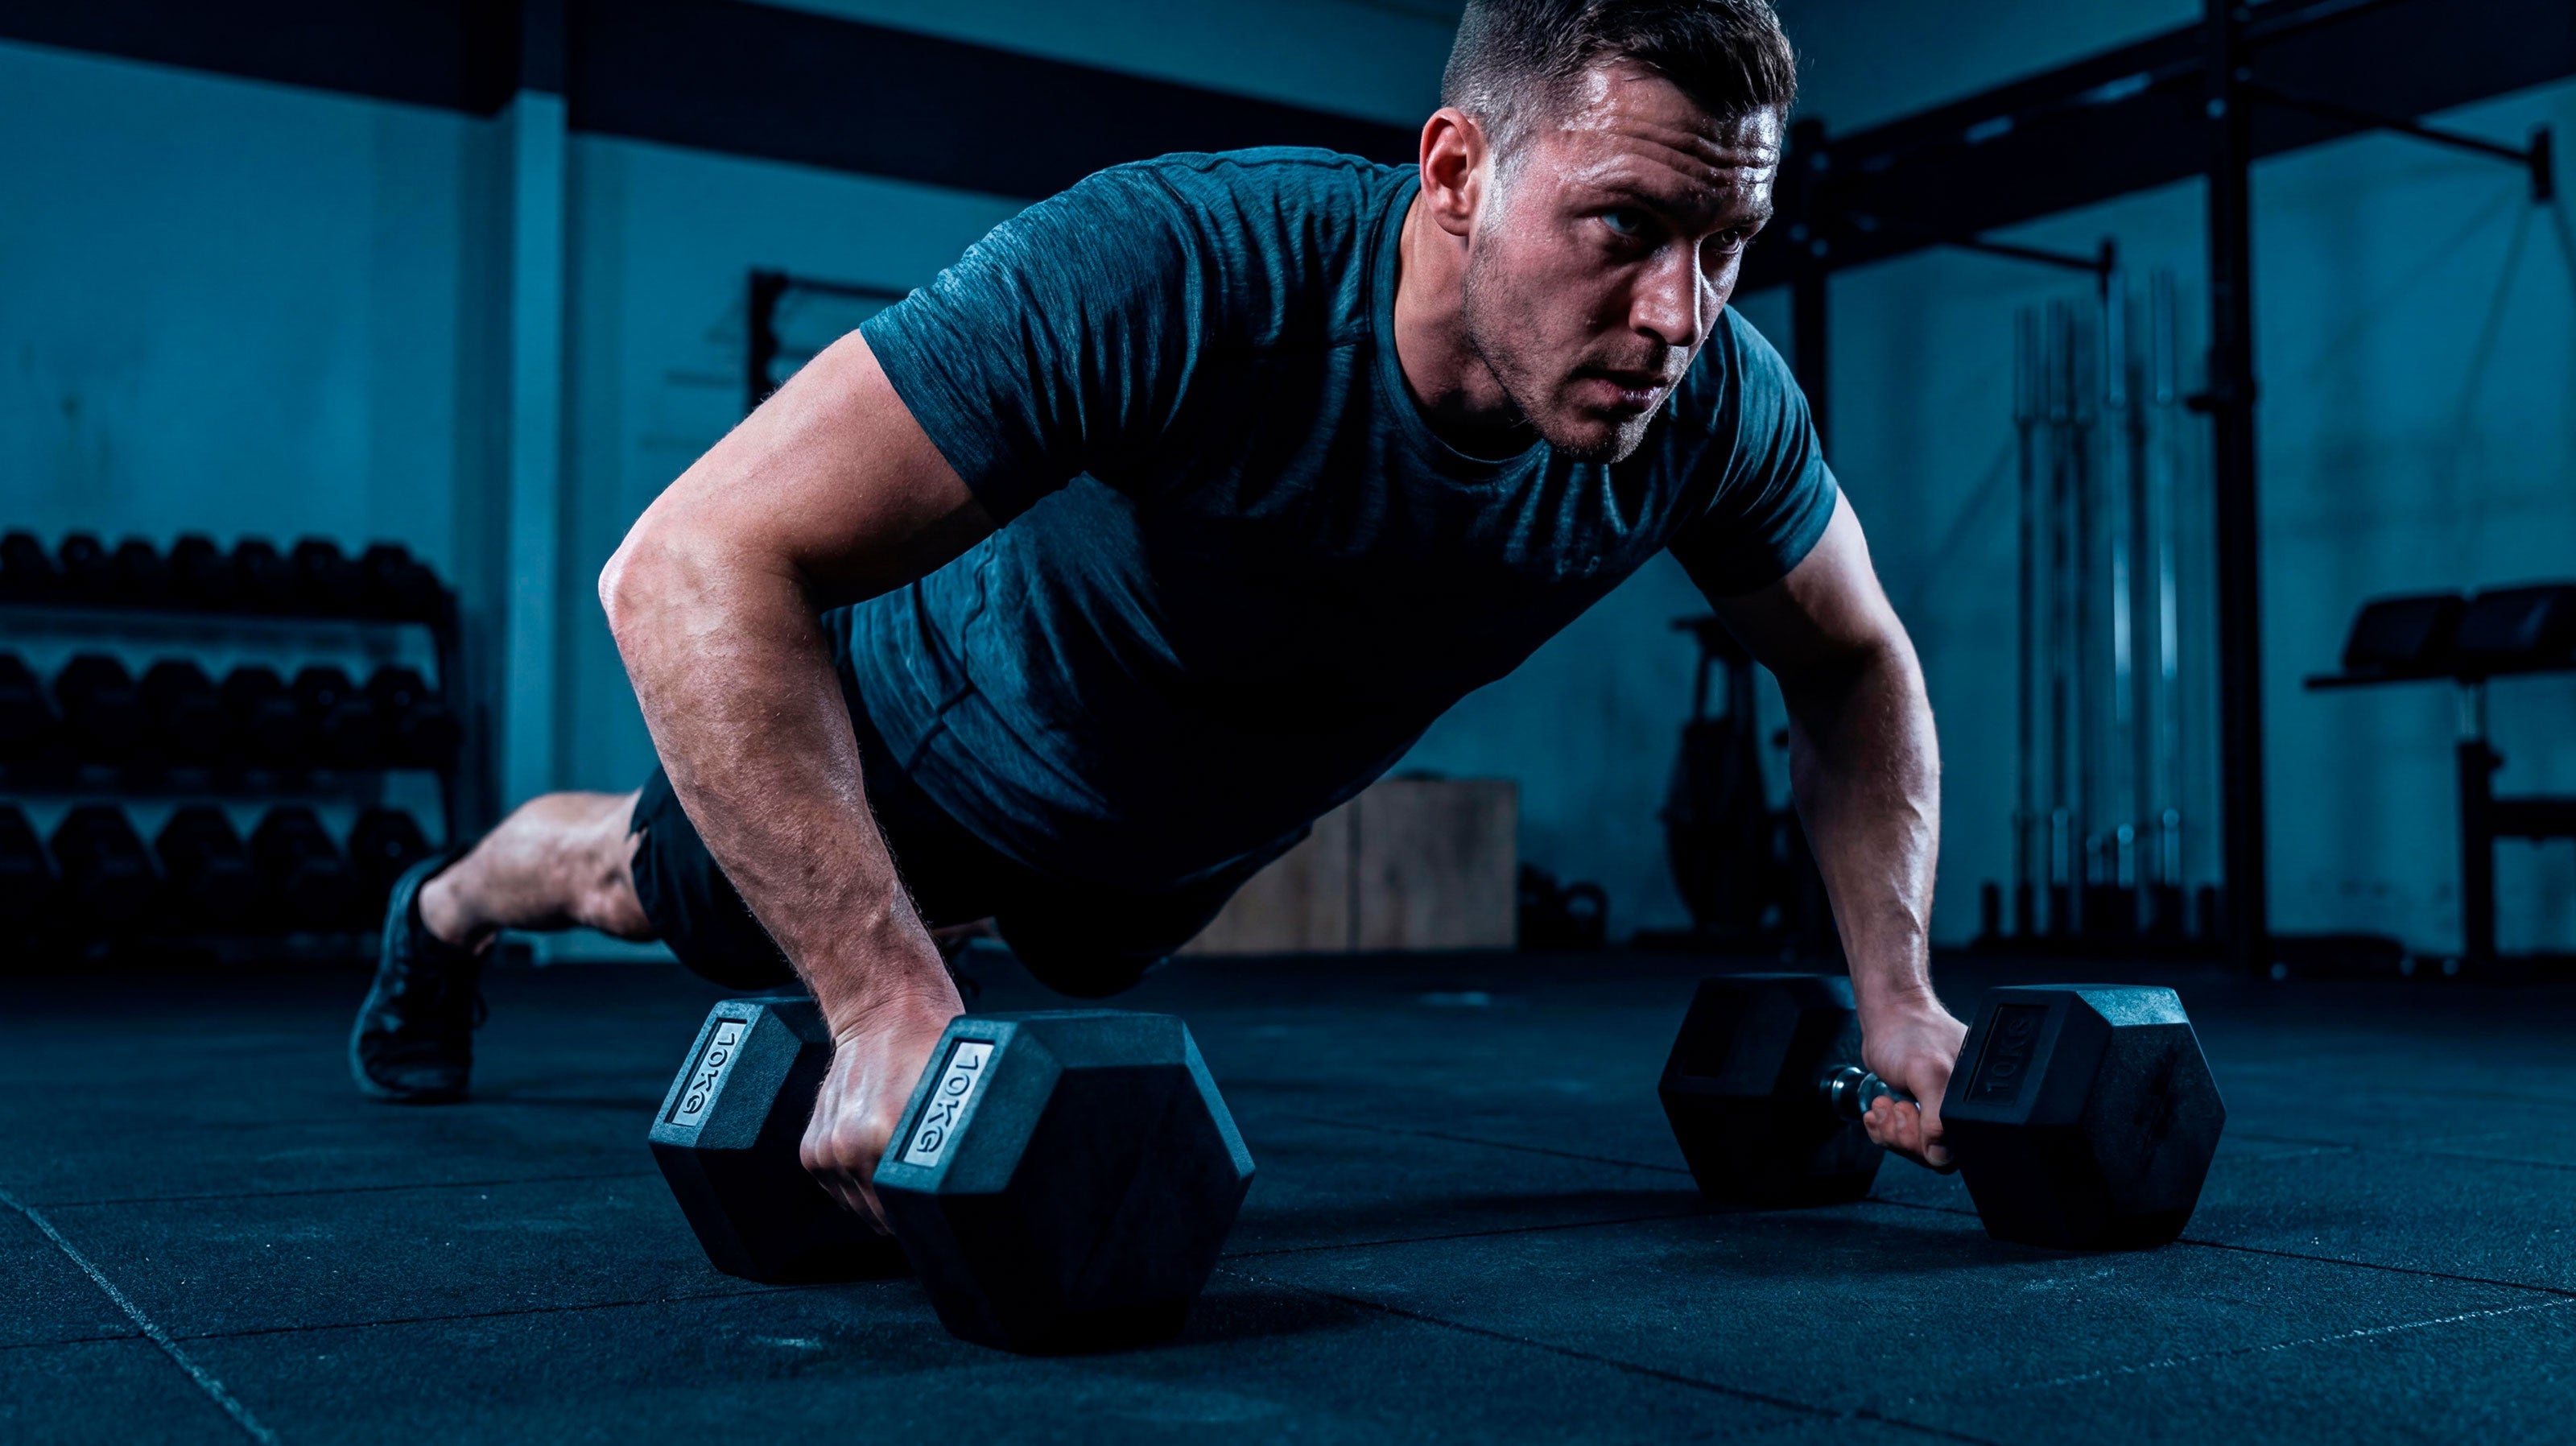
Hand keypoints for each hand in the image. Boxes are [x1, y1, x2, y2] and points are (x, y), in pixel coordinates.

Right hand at [799, 987, 962, 1229]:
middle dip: (903, 1209)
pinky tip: (875, 1157)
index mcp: (890, 1136)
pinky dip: (854, 1181)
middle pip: (882, 1216)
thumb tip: (977, 1188)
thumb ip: (959, 1147)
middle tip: (923, 1188)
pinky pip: (836, 1188)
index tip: (940, 1214)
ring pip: (857, 1206)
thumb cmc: (929, 1049)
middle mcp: (852, 1147)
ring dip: (876, 1196)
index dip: (929, 1217)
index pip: (910, 1214)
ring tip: (898, 1165)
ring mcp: (827, 1149)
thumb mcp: (960, 1097)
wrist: (884, 1014)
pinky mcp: (811, 1149)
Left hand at [1858, 995, 1968, 1171]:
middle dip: (1905, 1133)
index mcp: (1975, 1103)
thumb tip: (1940, 1155)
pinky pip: (1900, 1137)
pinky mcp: (1916, 1111)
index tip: (1912, 1113)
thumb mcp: (1929, 1074)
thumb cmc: (1913, 1033)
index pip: (1958, 1150)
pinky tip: (1879, 1110)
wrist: (1889, 1015)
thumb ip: (1938, 1118)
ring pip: (1914, 1147)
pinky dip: (1884, 1127)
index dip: (1929, 1143)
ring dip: (1891, 1129)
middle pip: (1934, 1153)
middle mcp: (1959, 1110)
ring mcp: (1936, 1112)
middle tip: (1897, 1106)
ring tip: (1885, 1104)